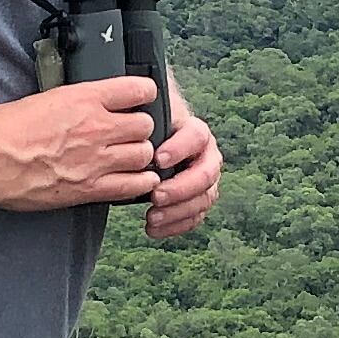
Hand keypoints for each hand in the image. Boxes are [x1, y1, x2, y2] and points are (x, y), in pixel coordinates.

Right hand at [0, 75, 164, 211]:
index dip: (144, 94)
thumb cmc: (4, 128)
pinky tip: (136, 179)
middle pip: (146, 125)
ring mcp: (96, 159)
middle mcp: (97, 127)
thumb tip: (93, 103)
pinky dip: (140, 182)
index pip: (138, 89)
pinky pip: (134, 185)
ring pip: (145, 154)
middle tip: (131, 134)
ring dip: (141, 155)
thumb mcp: (46, 98)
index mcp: (85, 98)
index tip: (140, 99)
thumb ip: (77, 101)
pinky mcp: (90, 188)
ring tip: (131, 158)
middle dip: (141, 129)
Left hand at [146, 93, 222, 240]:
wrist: (149, 141)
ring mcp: (204, 181)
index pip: (197, 138)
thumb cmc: (146, 126)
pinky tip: (152, 229)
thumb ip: (143, 113)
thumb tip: (132, 109)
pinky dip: (175, 226)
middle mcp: (206, 157)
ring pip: (203, 199)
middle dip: (181, 188)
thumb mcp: (146, 115)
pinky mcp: (196, 201)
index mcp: (196, 133)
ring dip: (178, 211)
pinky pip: (194, 217)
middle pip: (206, 174)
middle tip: (155, 196)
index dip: (180, 148)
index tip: (158, 158)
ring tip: (151, 217)